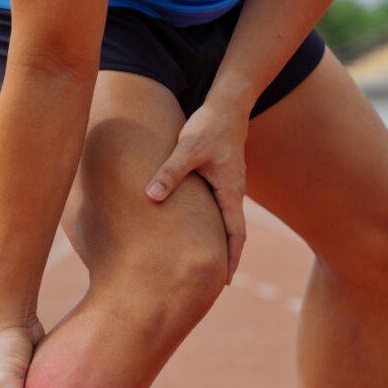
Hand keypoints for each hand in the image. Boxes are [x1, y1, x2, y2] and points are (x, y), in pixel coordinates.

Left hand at [145, 99, 248, 282]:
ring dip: (219, 242)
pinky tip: (195, 231)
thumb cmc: (209, 125)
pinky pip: (218, 208)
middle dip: (226, 258)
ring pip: (225, 221)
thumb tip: (151, 196)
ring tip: (204, 263)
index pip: (236, 234)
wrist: (227, 104)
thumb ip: (169, 172)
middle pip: (234, 234)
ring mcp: (228, 186)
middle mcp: (233, 192)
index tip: (225, 281)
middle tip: (214, 283)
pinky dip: (211, 225)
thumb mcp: (187, 147)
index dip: (231, 259)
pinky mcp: (219, 178)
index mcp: (230, 191)